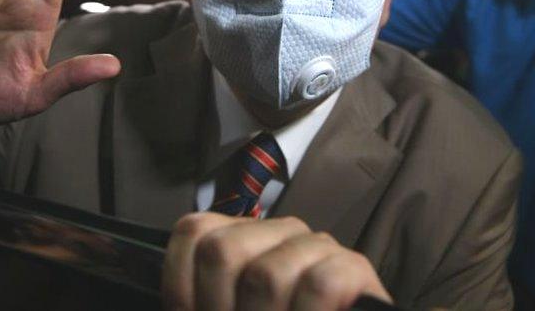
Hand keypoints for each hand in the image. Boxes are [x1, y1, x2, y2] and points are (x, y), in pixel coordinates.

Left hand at [162, 212, 391, 310]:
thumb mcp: (233, 308)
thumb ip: (201, 302)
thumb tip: (181, 307)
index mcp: (242, 238)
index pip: (192, 233)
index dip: (184, 289)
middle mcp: (279, 232)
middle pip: (222, 252)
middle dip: (221, 308)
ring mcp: (318, 246)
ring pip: (267, 274)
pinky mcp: (353, 268)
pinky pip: (319, 285)